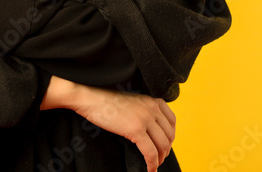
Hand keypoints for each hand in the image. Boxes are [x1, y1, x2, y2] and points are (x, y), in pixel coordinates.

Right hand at [41, 76, 175, 171]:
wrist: (90, 97)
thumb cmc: (105, 100)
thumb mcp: (131, 101)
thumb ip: (143, 110)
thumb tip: (149, 128)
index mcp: (151, 100)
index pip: (172, 121)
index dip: (170, 136)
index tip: (164, 144)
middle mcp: (152, 108)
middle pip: (169, 134)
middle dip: (166, 149)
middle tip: (159, 158)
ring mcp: (145, 118)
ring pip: (163, 145)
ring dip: (160, 158)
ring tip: (154, 164)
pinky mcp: (136, 130)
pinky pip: (151, 152)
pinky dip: (152, 163)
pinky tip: (149, 168)